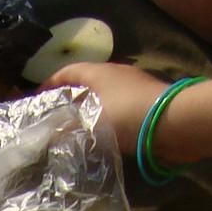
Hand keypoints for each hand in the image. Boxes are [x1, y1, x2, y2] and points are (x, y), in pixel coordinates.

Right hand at [44, 61, 170, 152]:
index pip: (68, 72)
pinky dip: (105, 121)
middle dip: (68, 98)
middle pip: (86, 83)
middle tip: (53, 118)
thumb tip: (49, 134)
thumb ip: (68, 128)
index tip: (37, 98)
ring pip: (103, 98)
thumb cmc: (128, 115)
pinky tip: (101, 138)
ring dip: (88, 111)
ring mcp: (133, 89)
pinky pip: (118, 111)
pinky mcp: (146, 106)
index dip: (51, 83)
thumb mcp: (92, 122)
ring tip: (74, 131)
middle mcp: (116, 75)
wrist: (175, 122)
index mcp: (99, 72)